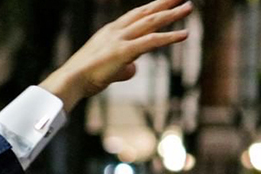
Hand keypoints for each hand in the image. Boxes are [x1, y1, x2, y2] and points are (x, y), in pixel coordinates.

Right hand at [40, 0, 192, 111]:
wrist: (72, 80)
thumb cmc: (85, 77)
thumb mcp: (108, 69)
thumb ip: (123, 67)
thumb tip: (134, 69)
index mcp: (110, 32)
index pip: (134, 16)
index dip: (150, 8)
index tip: (163, 3)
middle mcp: (116, 31)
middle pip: (145, 12)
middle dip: (164, 3)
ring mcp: (120, 39)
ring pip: (151, 22)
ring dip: (172, 14)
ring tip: (188, 6)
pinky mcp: (125, 51)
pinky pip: (152, 41)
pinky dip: (170, 37)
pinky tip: (184, 34)